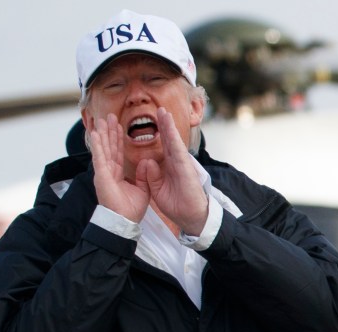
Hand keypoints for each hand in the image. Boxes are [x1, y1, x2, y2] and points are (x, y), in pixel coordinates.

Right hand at [90, 114, 149, 222]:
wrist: (125, 221)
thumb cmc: (131, 209)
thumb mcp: (142, 189)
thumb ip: (144, 175)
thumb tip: (146, 162)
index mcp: (117, 174)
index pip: (117, 152)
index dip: (118, 139)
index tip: (118, 126)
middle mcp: (108, 172)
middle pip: (108, 147)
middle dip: (109, 132)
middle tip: (108, 116)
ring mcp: (104, 173)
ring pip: (102, 149)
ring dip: (102, 134)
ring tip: (100, 119)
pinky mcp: (102, 176)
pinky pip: (99, 158)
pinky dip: (97, 145)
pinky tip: (95, 133)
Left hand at [135, 107, 207, 235]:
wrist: (190, 217)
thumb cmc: (176, 204)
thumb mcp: (157, 190)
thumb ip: (151, 176)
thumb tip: (147, 161)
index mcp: (169, 166)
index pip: (163, 147)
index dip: (159, 134)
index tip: (152, 122)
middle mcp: (176, 162)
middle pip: (169, 140)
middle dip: (164, 124)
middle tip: (159, 109)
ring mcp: (182, 163)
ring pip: (174, 141)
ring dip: (169, 126)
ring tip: (164, 111)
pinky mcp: (186, 167)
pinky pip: (178, 150)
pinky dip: (173, 138)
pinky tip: (170, 127)